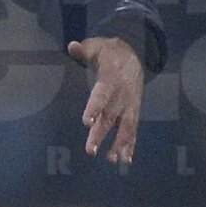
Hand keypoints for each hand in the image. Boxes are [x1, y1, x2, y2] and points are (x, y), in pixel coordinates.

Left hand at [67, 37, 144, 165]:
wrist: (134, 55)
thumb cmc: (108, 52)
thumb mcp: (96, 47)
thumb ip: (83, 50)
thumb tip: (71, 46)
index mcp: (111, 78)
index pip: (102, 95)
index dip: (95, 108)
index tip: (87, 122)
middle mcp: (122, 94)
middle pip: (111, 116)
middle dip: (101, 134)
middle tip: (89, 150)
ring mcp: (130, 104)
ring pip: (125, 126)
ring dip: (118, 144)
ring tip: (110, 160)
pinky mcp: (134, 111)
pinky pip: (133, 130)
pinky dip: (130, 145)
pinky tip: (125, 160)